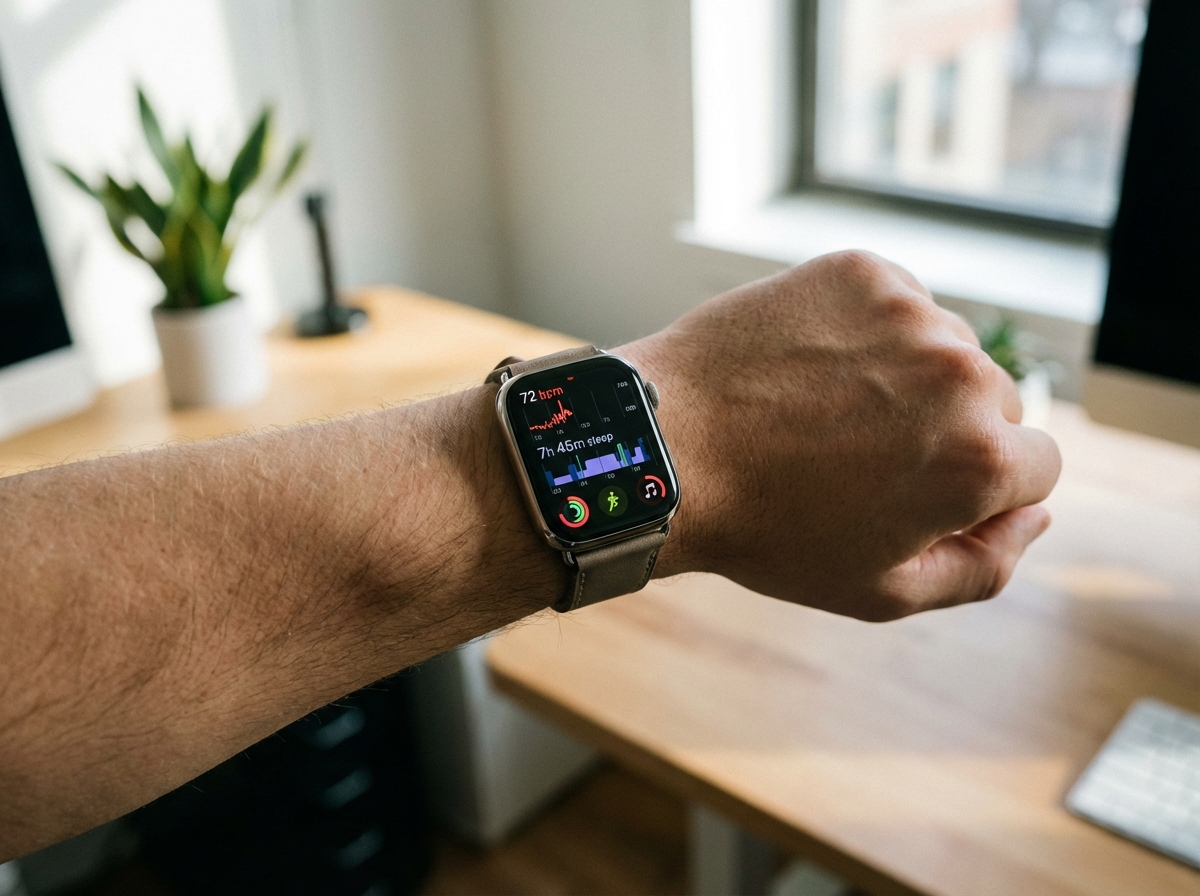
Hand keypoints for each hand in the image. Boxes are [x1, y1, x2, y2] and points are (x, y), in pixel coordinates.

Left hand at [623, 251, 1060, 620]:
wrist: (664, 449)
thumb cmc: (767, 530)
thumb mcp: (883, 591)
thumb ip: (986, 566)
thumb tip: (1035, 514)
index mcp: (982, 460)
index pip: (1040, 467)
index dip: (982, 492)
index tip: (918, 494)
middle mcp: (961, 376)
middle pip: (998, 405)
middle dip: (950, 433)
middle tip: (863, 458)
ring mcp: (910, 314)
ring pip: (948, 350)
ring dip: (911, 378)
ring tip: (828, 413)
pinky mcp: (862, 271)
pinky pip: (899, 305)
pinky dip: (870, 333)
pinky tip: (812, 369)